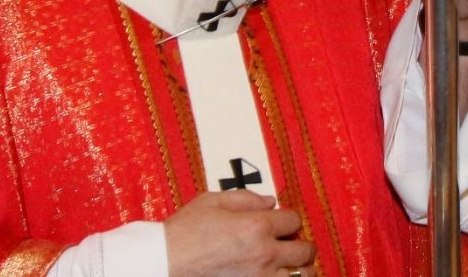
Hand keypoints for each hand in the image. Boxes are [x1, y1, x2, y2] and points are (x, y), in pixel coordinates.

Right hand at [164, 191, 312, 276]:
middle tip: (293, 246)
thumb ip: (246, 198)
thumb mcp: (212, 202)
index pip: (293, 220)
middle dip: (302, 246)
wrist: (162, 264)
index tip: (282, 223)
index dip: (288, 219)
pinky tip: (275, 276)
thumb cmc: (182, 234)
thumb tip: (269, 202)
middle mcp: (264, 255)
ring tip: (290, 267)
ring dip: (299, 270)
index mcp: (255, 227)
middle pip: (305, 251)